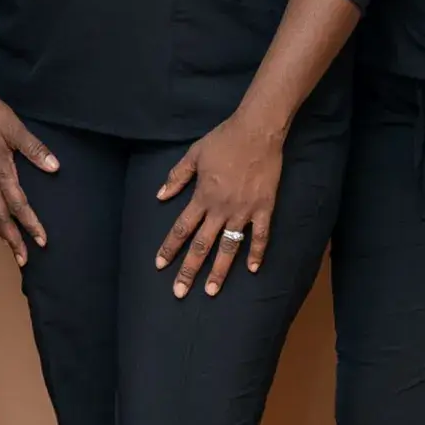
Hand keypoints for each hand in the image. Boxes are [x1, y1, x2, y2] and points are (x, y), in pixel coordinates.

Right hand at [0, 82, 56, 266]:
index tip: (42, 241)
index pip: (19, 205)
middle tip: (23, 260)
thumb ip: (34, 148)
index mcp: (0, 172)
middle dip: (12, 240)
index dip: (31, 224)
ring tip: (9, 246)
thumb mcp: (15, 128)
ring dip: (0, 231)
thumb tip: (53, 167)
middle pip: (1, 217)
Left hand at [154, 108, 284, 298]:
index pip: (181, 229)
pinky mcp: (264, 208)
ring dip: (219, 270)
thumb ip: (177, 177)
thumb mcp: (194, 155)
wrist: (257, 131)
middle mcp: (221, 209)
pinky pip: (260, 236)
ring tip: (211, 291)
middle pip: (201, 245)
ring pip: (229, 247)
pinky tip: (252, 269)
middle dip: (189, 270)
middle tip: (179, 292)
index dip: (169, 248)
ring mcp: (244, 211)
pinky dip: (257, 253)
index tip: (160, 265)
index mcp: (202, 196)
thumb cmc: (224, 140)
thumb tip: (160, 196)